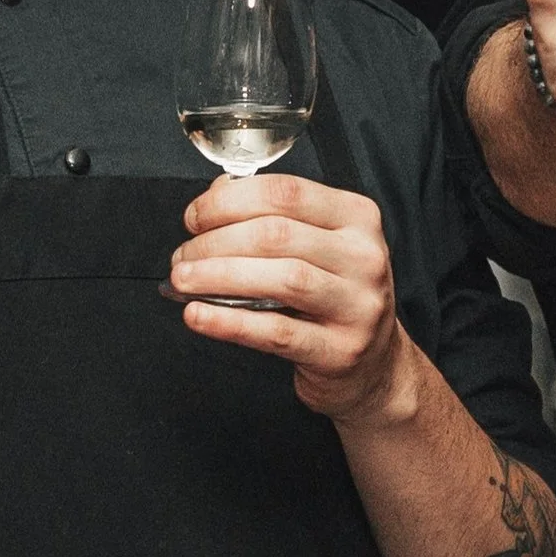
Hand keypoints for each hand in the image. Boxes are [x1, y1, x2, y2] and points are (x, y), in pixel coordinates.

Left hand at [169, 175, 412, 422]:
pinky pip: (276, 332)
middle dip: (215, 242)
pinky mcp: (340, 350)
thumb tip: (216, 196)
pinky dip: (229, 322)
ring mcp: (358, 305)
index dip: (229, 201)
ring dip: (219, 276)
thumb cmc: (334, 296)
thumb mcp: (318, 246)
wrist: (371, 363)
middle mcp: (364, 257)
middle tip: (184, 256)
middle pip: (277, 235)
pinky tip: (199, 315)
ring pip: (282, 279)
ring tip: (184, 281)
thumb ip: (272, 216)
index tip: (196, 218)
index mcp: (357, 218)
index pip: (287, 193)